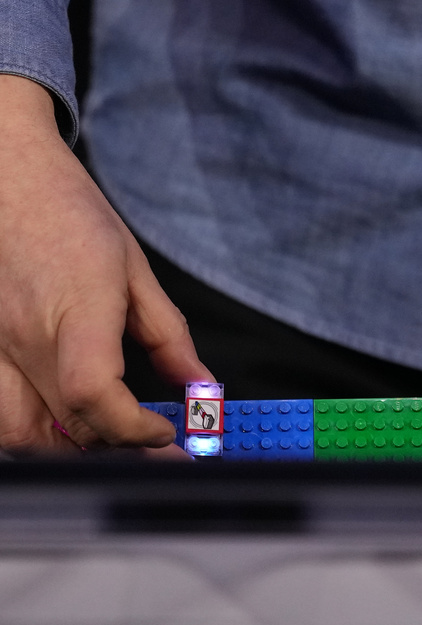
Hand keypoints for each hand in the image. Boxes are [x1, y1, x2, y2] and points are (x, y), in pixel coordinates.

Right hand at [0, 75, 212, 455]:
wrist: (5, 175)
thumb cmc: (66, 212)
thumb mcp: (135, 269)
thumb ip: (169, 336)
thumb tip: (200, 385)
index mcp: (75, 311)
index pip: (93, 395)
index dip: (134, 430)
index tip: (166, 432)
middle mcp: (25, 337)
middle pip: (62, 428)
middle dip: (116, 449)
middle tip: (153, 445)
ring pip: (19, 433)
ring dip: (68, 450)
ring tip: (108, 438)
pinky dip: (29, 432)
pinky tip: (61, 423)